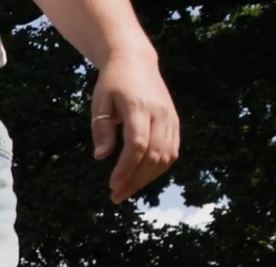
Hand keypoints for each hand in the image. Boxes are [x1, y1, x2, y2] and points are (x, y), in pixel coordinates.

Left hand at [91, 49, 178, 203]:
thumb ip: (101, 129)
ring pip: (166, 156)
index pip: (138, 145)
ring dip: (147, 178)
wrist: (136, 61)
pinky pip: (172, 150)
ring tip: (127, 189)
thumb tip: (101, 157)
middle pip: (153, 155)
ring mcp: (171, 118)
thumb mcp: (100, 102)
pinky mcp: (175, 122)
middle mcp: (160, 114)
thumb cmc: (112, 83)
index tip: (112, 186)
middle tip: (116, 195)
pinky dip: (159, 167)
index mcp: (139, 107)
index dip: (126, 168)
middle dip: (135, 179)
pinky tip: (142, 177)